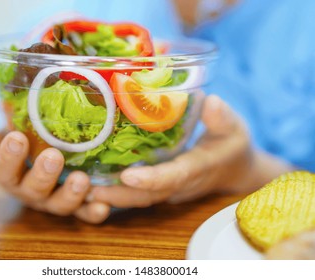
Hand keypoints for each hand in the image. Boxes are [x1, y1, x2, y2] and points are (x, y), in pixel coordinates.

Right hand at [0, 131, 110, 223]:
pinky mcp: (76, 208)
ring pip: (59, 204)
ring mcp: (53, 201)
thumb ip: (11, 120)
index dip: (8, 156)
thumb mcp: (18, 131)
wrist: (42, 167)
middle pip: (32, 189)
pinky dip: (93, 212)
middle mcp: (30, 191)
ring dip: (70, 194)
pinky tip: (103, 207)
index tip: (16, 137)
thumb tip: (6, 102)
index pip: (3, 168)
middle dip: (42, 174)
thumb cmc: (30, 143)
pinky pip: (84, 214)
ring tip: (81, 179)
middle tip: (53, 156)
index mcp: (11, 173)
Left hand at [88, 95, 291, 207]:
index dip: (153, 179)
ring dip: (111, 197)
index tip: (127, 177)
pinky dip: (115, 191)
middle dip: (119, 196)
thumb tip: (211, 102)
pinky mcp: (160, 185)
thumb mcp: (234, 128)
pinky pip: (137, 192)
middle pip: (148, 195)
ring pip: (138, 197)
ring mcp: (168, 187)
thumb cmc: (232, 145)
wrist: (232, 168)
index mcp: (199, 168)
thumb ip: (222, 118)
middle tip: (87, 190)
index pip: (175, 176)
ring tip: (81, 189)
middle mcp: (179, 183)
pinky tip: (92, 181)